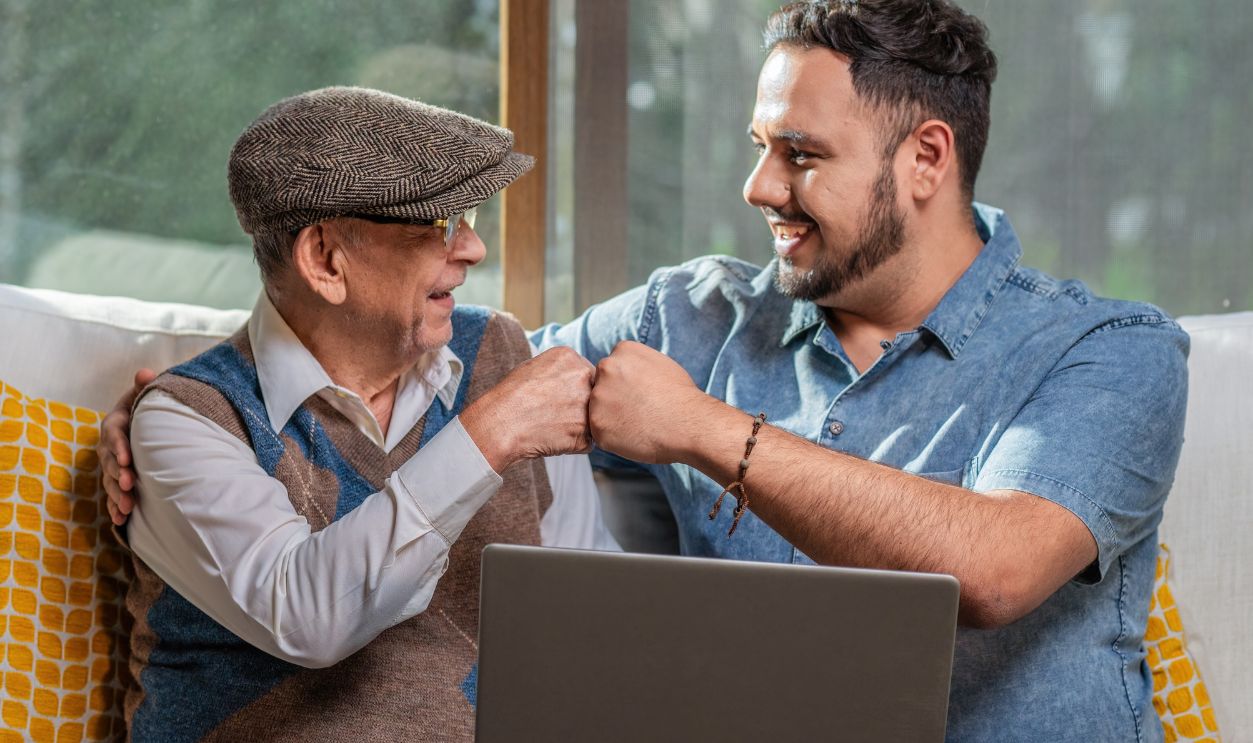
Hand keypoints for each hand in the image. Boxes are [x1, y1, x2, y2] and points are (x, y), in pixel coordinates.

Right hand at [99, 368, 156, 525]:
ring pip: (110, 480)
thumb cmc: (148, 408)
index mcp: (116, 423)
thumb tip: (145, 372)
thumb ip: (145, 385)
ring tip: (127, 507)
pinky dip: (116, 507)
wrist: (148, 423)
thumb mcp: (146, 394)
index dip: (118, 447)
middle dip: (116, 474)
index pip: (114, 434)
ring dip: (116, 494)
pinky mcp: (117, 479)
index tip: (127, 459)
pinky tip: (122, 520)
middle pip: (109, 461)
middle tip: (128, 485)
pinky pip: (113, 494)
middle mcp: (109, 445)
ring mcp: (112, 464)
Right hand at [460, 347, 594, 470]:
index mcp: (571, 358)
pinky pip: (587, 440)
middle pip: (594, 394)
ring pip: (593, 417)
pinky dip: (574, 443)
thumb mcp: (534, 367)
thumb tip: (575, 376)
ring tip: (551, 425)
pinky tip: (552, 438)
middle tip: (554, 413)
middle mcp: (583, 377)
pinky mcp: (585, 434)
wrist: (498, 425)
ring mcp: (586, 406)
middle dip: (581, 405)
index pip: (587, 374)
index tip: (555, 397)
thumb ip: (561, 369)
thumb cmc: (509, 397)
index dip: (573, 390)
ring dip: (578, 424)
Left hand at [588, 341, 706, 463]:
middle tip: (639, 411)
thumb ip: (636, 365)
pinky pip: (600, 432)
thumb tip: (628, 373)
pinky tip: (634, 436)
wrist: (688, 424)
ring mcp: (599, 397)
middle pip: (601, 386)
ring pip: (598, 410)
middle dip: (615, 399)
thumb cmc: (681, 397)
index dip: (625, 385)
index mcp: (622, 350)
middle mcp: (606, 369)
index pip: (613, 368)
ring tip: (639, 424)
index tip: (640, 395)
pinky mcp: (597, 424)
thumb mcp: (660, 363)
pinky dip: (614, 438)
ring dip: (612, 419)